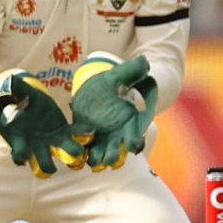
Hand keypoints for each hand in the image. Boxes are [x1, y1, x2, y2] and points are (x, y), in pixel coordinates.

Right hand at [0, 71, 83, 177]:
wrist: (29, 101)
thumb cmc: (19, 100)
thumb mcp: (18, 94)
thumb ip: (16, 91)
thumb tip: (11, 81)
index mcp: (20, 139)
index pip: (19, 154)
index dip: (20, 156)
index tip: (23, 155)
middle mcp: (37, 146)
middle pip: (43, 164)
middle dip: (48, 167)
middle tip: (53, 167)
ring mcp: (52, 142)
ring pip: (63, 157)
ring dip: (72, 158)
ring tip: (78, 151)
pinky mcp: (64, 134)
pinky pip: (75, 137)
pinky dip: (83, 135)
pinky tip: (90, 129)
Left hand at [68, 53, 157, 169]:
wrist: (94, 88)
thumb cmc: (111, 83)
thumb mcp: (117, 76)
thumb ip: (131, 71)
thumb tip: (144, 62)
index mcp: (129, 123)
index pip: (136, 139)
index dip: (135, 143)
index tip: (131, 143)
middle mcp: (117, 135)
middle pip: (118, 155)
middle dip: (113, 157)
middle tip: (107, 156)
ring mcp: (102, 139)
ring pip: (102, 158)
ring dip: (97, 160)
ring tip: (91, 156)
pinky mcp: (86, 139)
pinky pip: (85, 152)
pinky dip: (82, 154)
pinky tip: (78, 151)